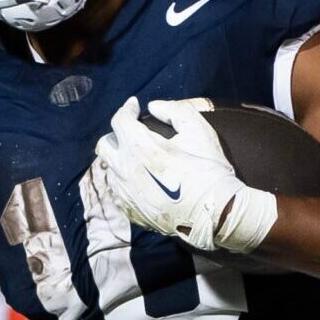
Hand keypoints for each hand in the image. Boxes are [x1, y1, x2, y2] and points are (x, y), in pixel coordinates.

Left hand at [82, 97, 278, 254]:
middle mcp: (125, 170)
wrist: (215, 213)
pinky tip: (142, 183)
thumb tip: (153, 107)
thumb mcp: (198, 129)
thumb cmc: (208, 169)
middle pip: (104, 146)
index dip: (127, 109)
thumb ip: (174, 110)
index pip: (119, 120)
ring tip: (138, 160)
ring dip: (120, 161)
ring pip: (111, 171)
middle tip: (132, 133)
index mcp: (139, 147)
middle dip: (116, 135)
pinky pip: (119, 193)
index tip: (135, 106)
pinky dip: (127, 183)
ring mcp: (126, 194)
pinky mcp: (132, 213)